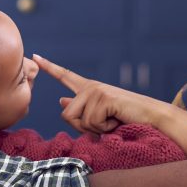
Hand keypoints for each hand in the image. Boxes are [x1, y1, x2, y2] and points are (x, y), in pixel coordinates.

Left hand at [33, 54, 166, 134]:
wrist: (151, 117)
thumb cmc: (126, 119)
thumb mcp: (99, 116)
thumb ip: (80, 110)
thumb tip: (60, 100)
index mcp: (89, 89)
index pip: (65, 76)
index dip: (49, 68)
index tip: (35, 56)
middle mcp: (90, 87)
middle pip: (66, 114)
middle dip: (82, 128)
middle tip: (104, 124)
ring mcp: (96, 91)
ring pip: (78, 121)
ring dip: (95, 129)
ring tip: (112, 121)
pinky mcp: (104, 98)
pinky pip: (92, 123)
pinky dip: (105, 128)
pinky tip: (117, 120)